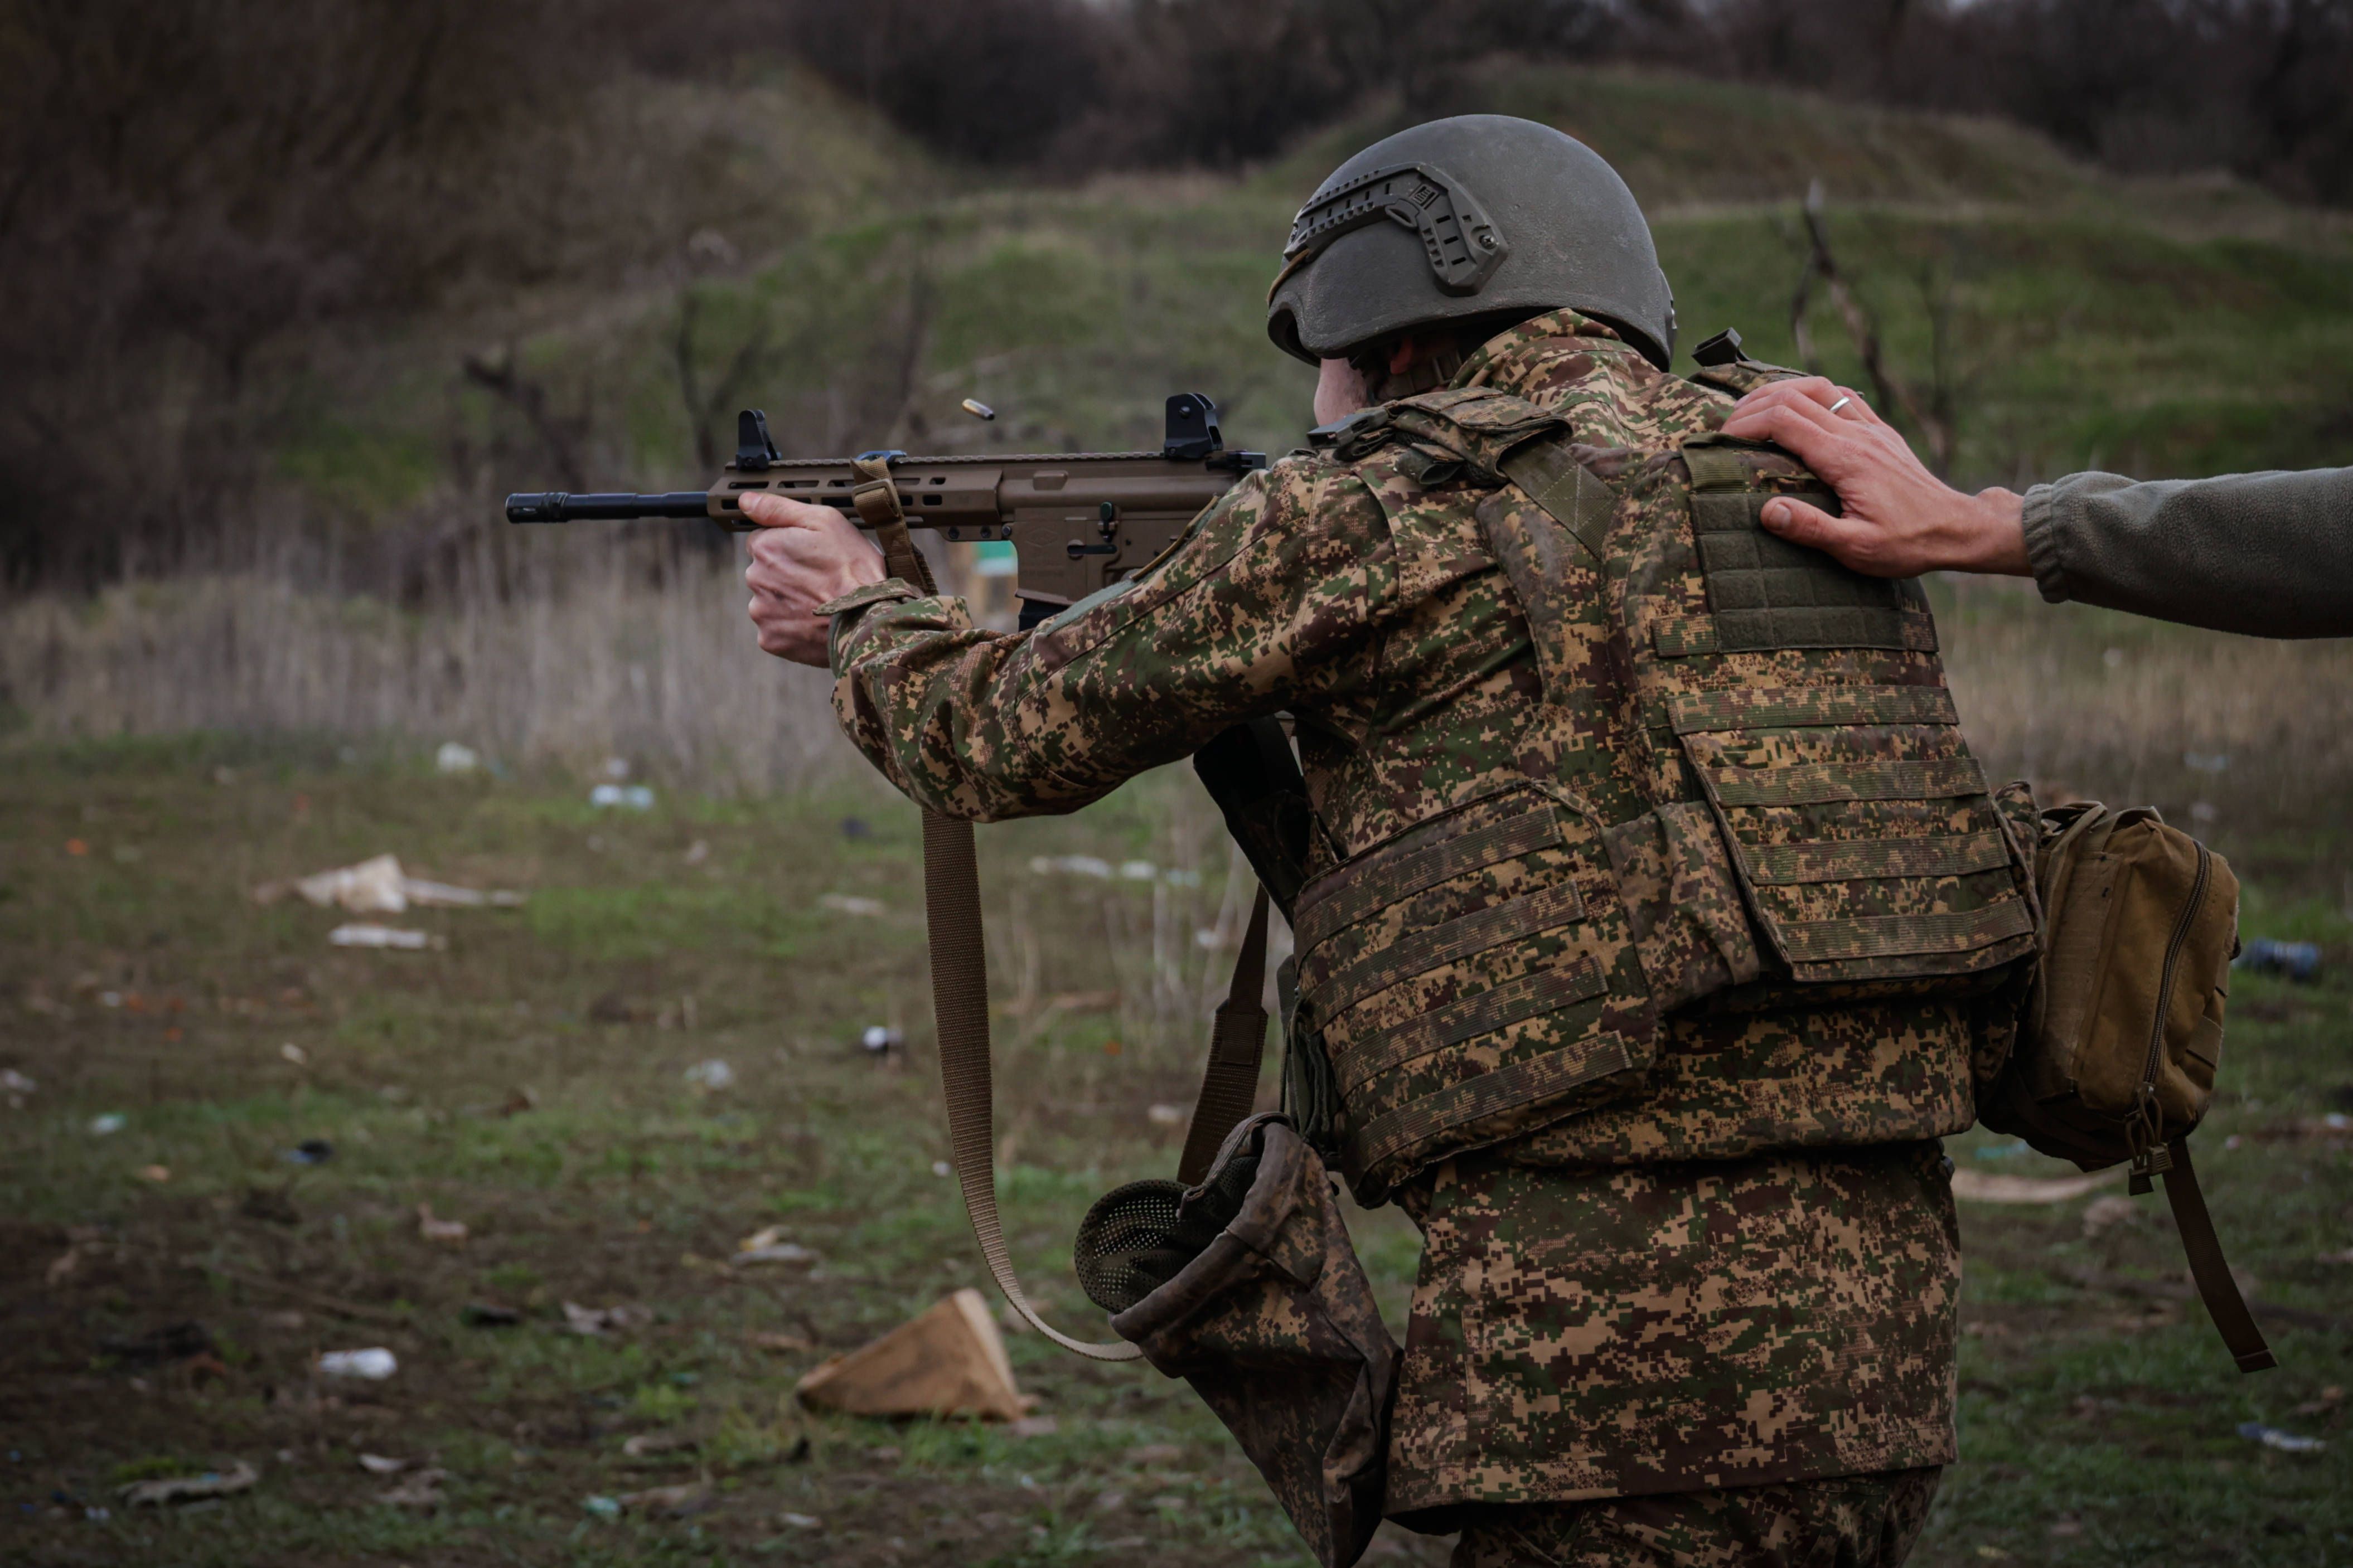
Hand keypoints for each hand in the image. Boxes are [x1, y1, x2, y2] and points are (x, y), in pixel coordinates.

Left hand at [741, 491, 886, 665]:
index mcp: (765, 548)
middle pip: (765, 572)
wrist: (867, 620)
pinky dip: (792, 626)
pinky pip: (776, 629)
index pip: (764, 542)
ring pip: (770, 601)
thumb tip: (745, 500)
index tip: (812, 556)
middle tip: (820, 580)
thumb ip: (779, 508)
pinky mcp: (770, 639)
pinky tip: (814, 622)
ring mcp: (761, 612)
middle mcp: (755, 579)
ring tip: (820, 602)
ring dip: (789, 601)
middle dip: (787, 575)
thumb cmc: (852, 569)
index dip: (790, 547)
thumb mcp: (825, 522)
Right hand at [1719, 378, 2030, 577]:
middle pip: (1794, 397)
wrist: (1956, 528)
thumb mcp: (1855, 547)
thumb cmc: (1907, 543)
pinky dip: (1812, 393)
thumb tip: (1767, 511)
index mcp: (1845, 459)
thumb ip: (1810, 528)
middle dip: (1752, 405)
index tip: (1721, 439)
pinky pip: (1843, 396)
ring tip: (1753, 409)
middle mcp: (1857, 434)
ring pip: (1818, 387)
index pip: (1784, 420)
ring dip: (1780, 391)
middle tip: (1726, 426)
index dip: (1746, 423)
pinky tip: (1800, 406)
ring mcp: (1871, 429)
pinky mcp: (1881, 432)